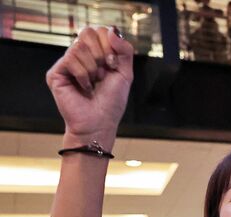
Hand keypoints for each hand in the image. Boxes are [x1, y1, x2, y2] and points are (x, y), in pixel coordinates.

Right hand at [46, 26, 134, 145]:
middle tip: (104, 73)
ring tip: (94, 83)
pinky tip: (84, 88)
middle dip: (101, 54)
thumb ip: (125, 50)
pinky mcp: (55, 73)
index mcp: (94, 53)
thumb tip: (111, 30)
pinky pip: (70, 59)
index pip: (99, 30)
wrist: (100, 122)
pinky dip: (83, 75)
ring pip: (79, 47)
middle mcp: (79, 55)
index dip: (109, 45)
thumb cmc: (112, 101)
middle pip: (87, 32)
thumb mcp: (125, 73)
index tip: (113, 65)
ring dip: (93, 69)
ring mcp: (66, 63)